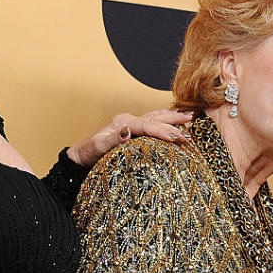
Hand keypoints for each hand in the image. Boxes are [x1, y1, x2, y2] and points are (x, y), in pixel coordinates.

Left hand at [67, 109, 192, 166]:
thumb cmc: (89, 154)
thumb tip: (127, 131)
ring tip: (189, 118)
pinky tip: (174, 124)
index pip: (147, 124)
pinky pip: (152, 123)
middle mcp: (128, 120)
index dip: (162, 130)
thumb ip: (113, 139)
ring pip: (155, 117)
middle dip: (174, 120)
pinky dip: (165, 122)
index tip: (177, 138)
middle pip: (155, 117)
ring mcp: (131, 124)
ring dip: (172, 118)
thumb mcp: (98, 148)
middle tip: (191, 123)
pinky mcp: (133, 130)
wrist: (81, 156)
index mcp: (123, 123)